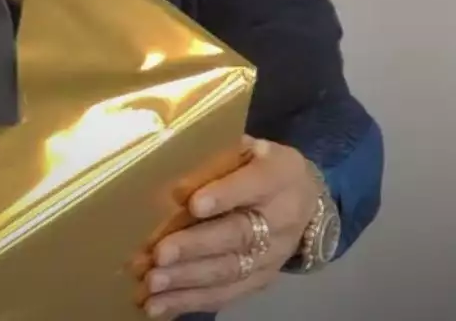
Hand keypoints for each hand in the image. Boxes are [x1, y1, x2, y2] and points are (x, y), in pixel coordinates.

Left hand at [140, 137, 319, 317]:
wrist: (305, 198)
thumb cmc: (260, 165)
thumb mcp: (246, 149)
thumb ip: (216, 164)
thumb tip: (177, 193)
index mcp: (278, 176)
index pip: (253, 184)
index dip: (223, 195)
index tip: (192, 204)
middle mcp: (280, 219)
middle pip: (237, 235)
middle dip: (194, 247)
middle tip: (159, 255)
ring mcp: (271, 255)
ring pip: (228, 271)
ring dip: (185, 280)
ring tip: (150, 284)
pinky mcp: (260, 280)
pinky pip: (225, 294)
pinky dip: (189, 301)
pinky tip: (158, 306)